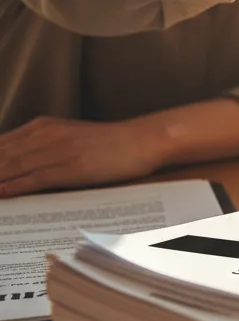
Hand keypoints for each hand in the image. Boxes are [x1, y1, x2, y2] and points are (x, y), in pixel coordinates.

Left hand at [0, 118, 164, 197]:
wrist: (142, 140)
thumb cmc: (108, 143)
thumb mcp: (69, 139)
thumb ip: (40, 148)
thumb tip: (14, 166)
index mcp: (43, 127)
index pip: (0, 144)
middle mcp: (47, 135)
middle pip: (2, 155)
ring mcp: (59, 151)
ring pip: (13, 166)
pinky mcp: (72, 167)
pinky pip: (35, 178)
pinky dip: (14, 186)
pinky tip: (2, 193)